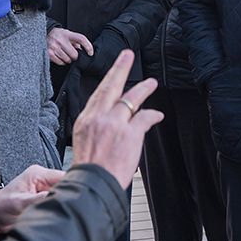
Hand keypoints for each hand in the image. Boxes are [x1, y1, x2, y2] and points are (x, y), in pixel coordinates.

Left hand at [0, 165, 65, 233]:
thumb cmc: (1, 206)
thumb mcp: (19, 203)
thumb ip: (37, 199)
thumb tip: (56, 197)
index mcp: (37, 174)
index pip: (63, 175)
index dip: (71, 185)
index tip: (76, 196)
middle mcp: (43, 180)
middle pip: (66, 185)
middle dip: (67, 196)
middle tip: (67, 207)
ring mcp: (45, 190)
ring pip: (63, 194)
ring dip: (63, 202)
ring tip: (58, 210)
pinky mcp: (45, 199)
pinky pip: (58, 201)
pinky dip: (59, 207)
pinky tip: (56, 213)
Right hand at [47, 27, 93, 65]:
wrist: (44, 34)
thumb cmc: (59, 35)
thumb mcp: (68, 34)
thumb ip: (76, 42)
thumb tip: (82, 51)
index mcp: (67, 34)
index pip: (81, 39)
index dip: (88, 47)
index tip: (90, 53)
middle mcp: (61, 40)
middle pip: (75, 54)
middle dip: (75, 57)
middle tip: (72, 55)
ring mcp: (54, 47)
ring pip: (68, 60)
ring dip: (68, 60)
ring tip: (65, 55)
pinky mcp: (49, 53)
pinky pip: (61, 62)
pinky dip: (62, 62)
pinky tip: (60, 57)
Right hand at [71, 50, 160, 189]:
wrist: (91, 184)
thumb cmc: (89, 170)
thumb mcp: (83, 143)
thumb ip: (94, 128)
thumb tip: (105, 123)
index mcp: (85, 120)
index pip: (98, 95)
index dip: (107, 81)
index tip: (113, 73)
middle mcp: (99, 118)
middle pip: (111, 87)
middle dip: (120, 68)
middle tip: (127, 56)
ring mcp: (114, 124)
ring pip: (130, 98)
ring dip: (143, 89)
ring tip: (151, 83)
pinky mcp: (129, 134)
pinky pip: (144, 117)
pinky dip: (152, 115)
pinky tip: (157, 114)